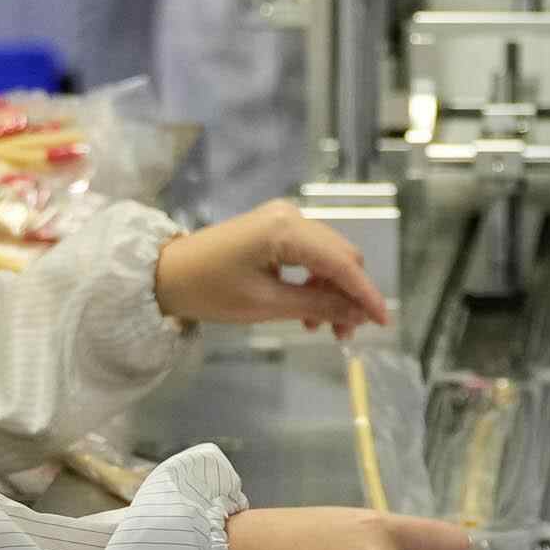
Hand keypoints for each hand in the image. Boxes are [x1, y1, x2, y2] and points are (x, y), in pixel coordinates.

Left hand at [155, 200, 390, 336]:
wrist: (166, 274)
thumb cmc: (210, 290)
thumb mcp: (265, 305)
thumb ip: (316, 307)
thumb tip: (356, 315)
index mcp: (287, 230)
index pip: (342, 263)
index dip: (365, 293)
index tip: (383, 322)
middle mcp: (291, 216)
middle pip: (340, 255)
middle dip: (349, 295)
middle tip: (346, 333)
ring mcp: (283, 219)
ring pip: (328, 256)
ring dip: (333, 291)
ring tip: (324, 329)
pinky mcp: (275, 228)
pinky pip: (310, 254)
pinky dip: (316, 281)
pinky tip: (308, 310)